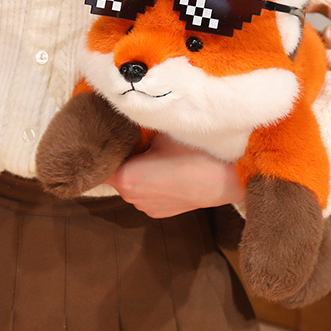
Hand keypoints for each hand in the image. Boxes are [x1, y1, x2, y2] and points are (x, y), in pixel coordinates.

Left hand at [104, 133, 244, 218]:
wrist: (230, 179)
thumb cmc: (196, 152)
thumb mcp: (162, 130)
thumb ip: (137, 128)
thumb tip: (124, 117)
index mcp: (126, 178)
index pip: (99, 164)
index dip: (102, 148)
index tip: (108, 134)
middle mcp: (131, 197)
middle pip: (116, 171)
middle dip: (123, 156)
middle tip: (136, 136)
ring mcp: (147, 208)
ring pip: (131, 182)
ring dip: (137, 169)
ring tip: (156, 152)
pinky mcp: (161, 212)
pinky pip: (147, 192)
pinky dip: (151, 180)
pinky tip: (168, 167)